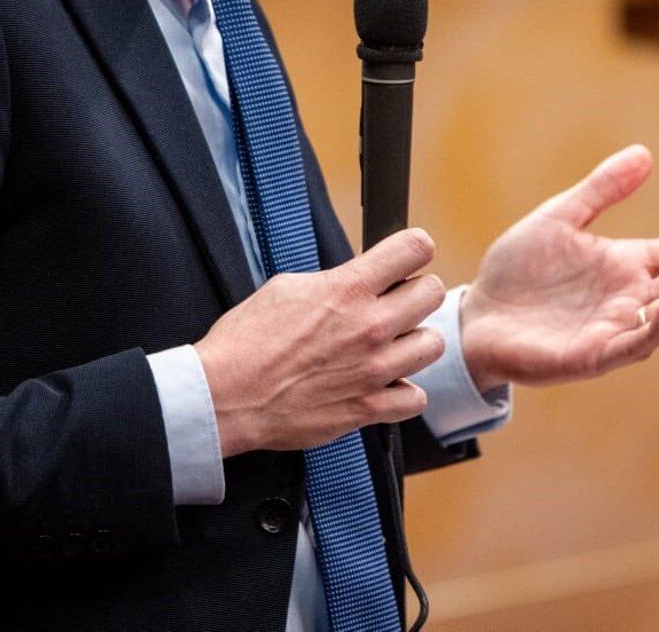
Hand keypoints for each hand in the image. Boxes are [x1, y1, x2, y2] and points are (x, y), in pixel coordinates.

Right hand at [195, 228, 446, 457]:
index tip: (407, 258)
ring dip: (413, 342)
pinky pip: (416, 398)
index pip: (414, 249)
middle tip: (396, 302)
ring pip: (432, 345)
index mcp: (347, 288)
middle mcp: (369, 326)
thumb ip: (334, 282)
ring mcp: (373, 370)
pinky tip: (382, 384)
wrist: (226, 395)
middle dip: (415, 293)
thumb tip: (356, 279)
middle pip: (432, 293)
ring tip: (390, 345)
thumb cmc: (245, 341)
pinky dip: (402, 392)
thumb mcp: (287, 287)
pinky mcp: (367, 408)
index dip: (414, 250)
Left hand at [460, 145, 658, 391]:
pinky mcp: (592, 355)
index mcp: (626, 266)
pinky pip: (630, 343)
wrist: (477, 316)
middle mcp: (629, 298)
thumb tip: (645, 153)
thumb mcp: (559, 218)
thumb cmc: (518, 272)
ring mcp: (614, 328)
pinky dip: (652, 328)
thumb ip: (600, 190)